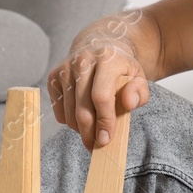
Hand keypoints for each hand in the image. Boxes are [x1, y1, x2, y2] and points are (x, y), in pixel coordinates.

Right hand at [48, 11, 152, 149]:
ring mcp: (65, 67)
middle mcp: (82, 60)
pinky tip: (82, 115)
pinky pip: (58, 110)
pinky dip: (69, 120)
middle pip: (82, 108)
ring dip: (80, 129)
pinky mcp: (53, 76)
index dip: (104, 121)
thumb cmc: (120, 69)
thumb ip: (139, 92)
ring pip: (68, 112)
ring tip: (92, 131)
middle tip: (97, 145)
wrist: (99, 46)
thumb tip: (128, 103)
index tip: (106, 139)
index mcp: (107, 59)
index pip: (101, 96)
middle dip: (89, 132)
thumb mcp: (138, 78)